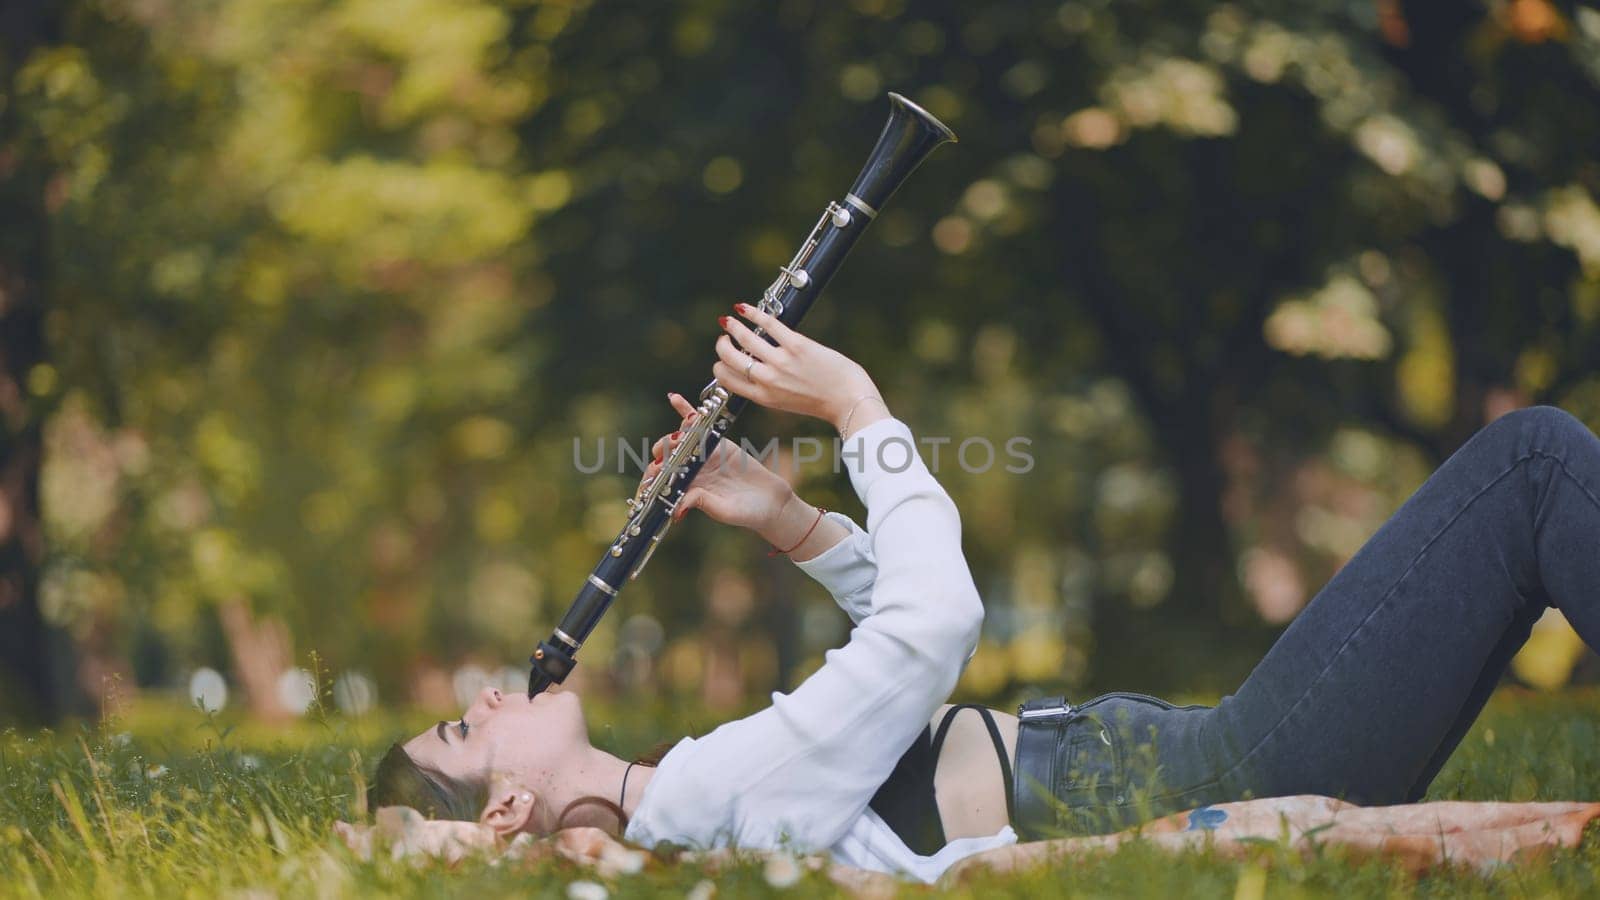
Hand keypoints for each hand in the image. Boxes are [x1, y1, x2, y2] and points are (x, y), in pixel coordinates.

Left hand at [637, 392, 793, 532]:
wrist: (773, 502)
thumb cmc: (748, 513)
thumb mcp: (724, 511)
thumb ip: (703, 502)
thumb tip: (680, 502)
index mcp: (688, 489)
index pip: (662, 481)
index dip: (654, 477)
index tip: (655, 475)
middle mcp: (691, 471)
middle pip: (667, 457)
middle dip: (662, 454)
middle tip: (666, 456)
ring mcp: (703, 455)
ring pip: (680, 439)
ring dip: (673, 436)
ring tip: (676, 438)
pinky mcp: (717, 442)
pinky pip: (699, 425)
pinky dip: (686, 411)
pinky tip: (674, 398)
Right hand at [711, 303, 887, 432]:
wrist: (848, 401)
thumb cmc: (822, 401)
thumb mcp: (787, 402)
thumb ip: (769, 389)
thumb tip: (755, 372)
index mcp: (763, 397)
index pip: (725, 380)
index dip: (719, 366)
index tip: (722, 358)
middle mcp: (768, 380)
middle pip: (728, 358)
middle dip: (721, 345)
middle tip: (725, 337)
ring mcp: (781, 362)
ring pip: (744, 338)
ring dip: (732, 326)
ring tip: (730, 320)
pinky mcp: (796, 345)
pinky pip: (768, 324)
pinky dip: (752, 313)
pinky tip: (744, 308)